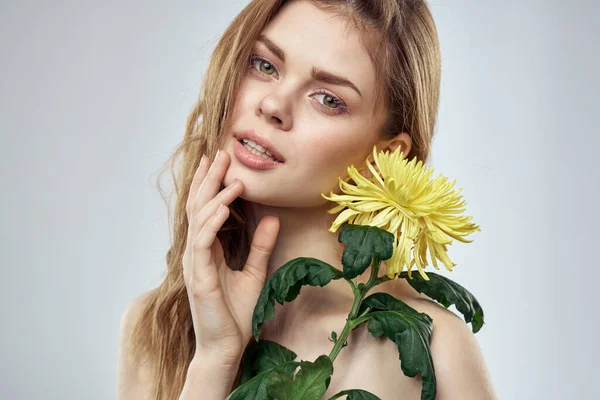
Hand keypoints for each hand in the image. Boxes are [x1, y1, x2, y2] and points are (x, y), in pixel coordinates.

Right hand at [183, 150, 279, 366]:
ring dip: (215, 196)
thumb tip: (273, 219)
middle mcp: (197, 252)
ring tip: (233, 178)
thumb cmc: (235, 313)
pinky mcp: (199, 276)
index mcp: (207, 250)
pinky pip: (203, 241)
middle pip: (199, 207)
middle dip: (209, 180)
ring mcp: (195, 263)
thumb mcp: (254, 272)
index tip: (220, 161)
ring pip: (199, 220)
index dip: (210, 185)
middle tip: (220, 154)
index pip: (205, 210)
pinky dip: (213, 221)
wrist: (227, 346)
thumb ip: (261, 245)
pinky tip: (225, 207)